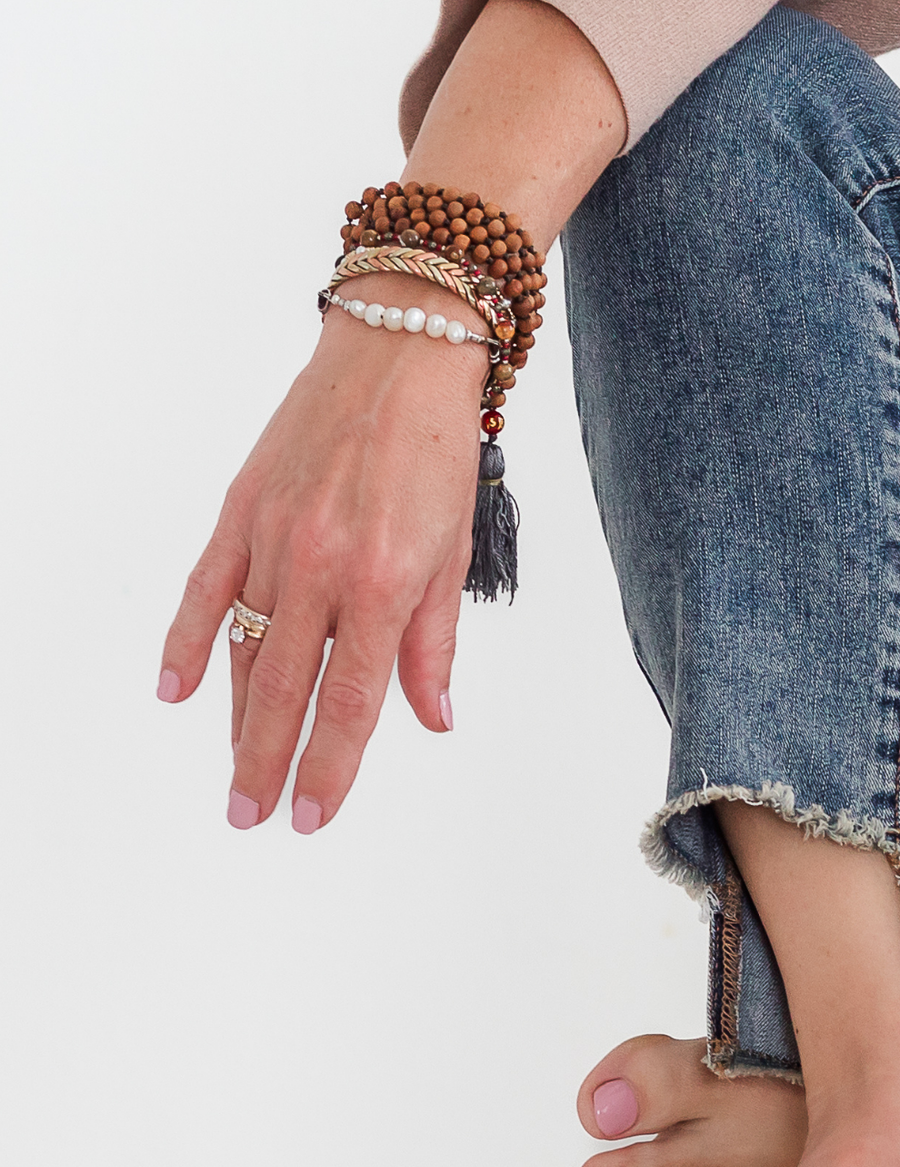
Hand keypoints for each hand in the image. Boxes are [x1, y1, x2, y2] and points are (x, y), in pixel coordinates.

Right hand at [159, 278, 484, 830]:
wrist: (401, 350)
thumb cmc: (438, 445)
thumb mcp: (454, 548)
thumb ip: (432, 641)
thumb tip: (432, 716)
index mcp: (383, 580)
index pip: (349, 700)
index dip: (330, 766)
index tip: (312, 815)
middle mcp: (322, 564)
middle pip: (286, 689)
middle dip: (269, 762)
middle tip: (254, 815)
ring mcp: (275, 536)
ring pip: (246, 648)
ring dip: (238, 717)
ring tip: (237, 771)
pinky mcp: (242, 508)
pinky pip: (206, 588)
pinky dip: (189, 642)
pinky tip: (178, 690)